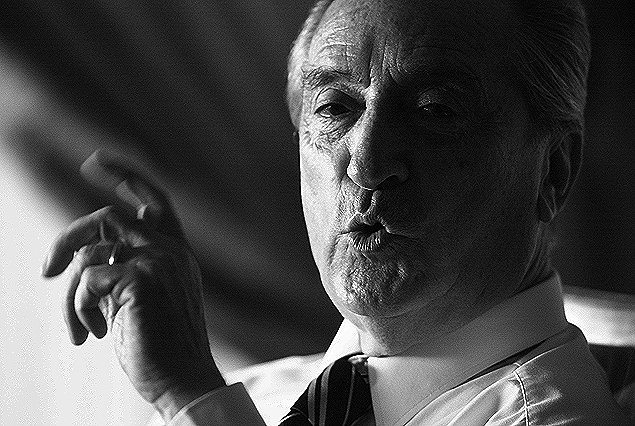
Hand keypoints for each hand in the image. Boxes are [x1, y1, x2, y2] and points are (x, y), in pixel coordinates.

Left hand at [41, 150, 224, 421]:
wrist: (183, 380)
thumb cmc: (159, 346)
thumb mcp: (139, 299)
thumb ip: (121, 269)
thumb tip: (80, 258)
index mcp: (176, 252)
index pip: (154, 198)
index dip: (125, 174)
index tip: (95, 161)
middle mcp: (171, 250)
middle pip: (109, 216)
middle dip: (68, 237)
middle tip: (46, 270)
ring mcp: (159, 260)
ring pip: (91, 252)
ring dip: (72, 294)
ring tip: (78, 327)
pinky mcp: (142, 279)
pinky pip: (87, 280)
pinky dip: (79, 309)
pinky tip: (91, 336)